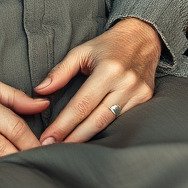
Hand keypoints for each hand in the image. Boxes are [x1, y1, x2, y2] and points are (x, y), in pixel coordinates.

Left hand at [35, 17, 161, 143]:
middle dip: (73, 138)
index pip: (81, 105)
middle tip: (53, 150)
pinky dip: (106, 131)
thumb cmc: (108, 45)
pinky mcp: (145, 99)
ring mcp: (138, 93)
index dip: (63, 124)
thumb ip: (61, 71)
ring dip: (88, 138)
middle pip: (96, 120)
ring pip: (109, 124)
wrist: (142, 37)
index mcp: (108, 70)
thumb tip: (41, 90)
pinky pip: (122, 121)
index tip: (48, 138)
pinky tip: (91, 139)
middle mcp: (125, 83)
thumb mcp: (82, 51)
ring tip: (68, 149)